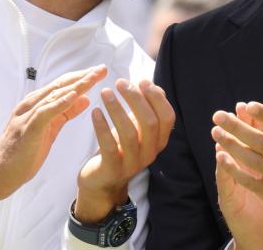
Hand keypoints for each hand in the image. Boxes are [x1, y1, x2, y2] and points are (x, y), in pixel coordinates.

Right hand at [0, 66, 106, 214]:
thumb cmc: (22, 154)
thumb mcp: (50, 130)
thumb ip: (65, 113)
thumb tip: (84, 99)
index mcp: (37, 105)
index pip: (62, 85)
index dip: (82, 77)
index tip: (100, 71)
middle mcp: (31, 105)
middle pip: (61, 86)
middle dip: (83, 76)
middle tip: (103, 68)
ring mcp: (27, 116)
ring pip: (54, 95)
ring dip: (76, 85)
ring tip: (93, 77)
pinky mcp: (27, 129)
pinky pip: (45, 113)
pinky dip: (59, 103)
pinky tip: (74, 96)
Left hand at [74, 79, 174, 222]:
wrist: (102, 181)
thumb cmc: (120, 148)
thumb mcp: (136, 129)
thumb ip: (146, 110)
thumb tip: (152, 85)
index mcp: (159, 141)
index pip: (167, 117)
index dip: (157, 97)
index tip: (141, 81)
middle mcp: (150, 153)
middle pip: (150, 123)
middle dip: (136, 99)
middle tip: (120, 83)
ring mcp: (132, 163)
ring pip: (130, 133)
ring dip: (117, 109)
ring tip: (105, 92)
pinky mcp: (112, 170)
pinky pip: (109, 146)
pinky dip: (102, 126)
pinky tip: (95, 111)